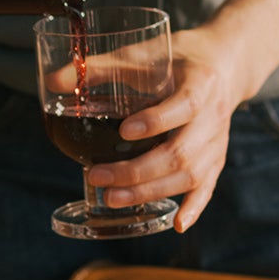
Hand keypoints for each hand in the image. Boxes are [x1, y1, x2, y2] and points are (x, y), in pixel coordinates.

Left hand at [87, 30, 245, 232]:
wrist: (226, 64)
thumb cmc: (177, 59)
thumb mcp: (142, 54)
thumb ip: (100, 67)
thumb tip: (52, 81)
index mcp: (200, 84)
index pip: (185, 106)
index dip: (157, 121)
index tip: (125, 130)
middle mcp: (214, 117)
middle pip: (180, 152)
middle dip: (136, 171)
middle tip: (96, 176)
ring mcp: (217, 142)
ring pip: (190, 175)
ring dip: (150, 191)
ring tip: (111, 198)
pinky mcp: (216, 159)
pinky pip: (208, 187)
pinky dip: (194, 208)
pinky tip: (176, 225)